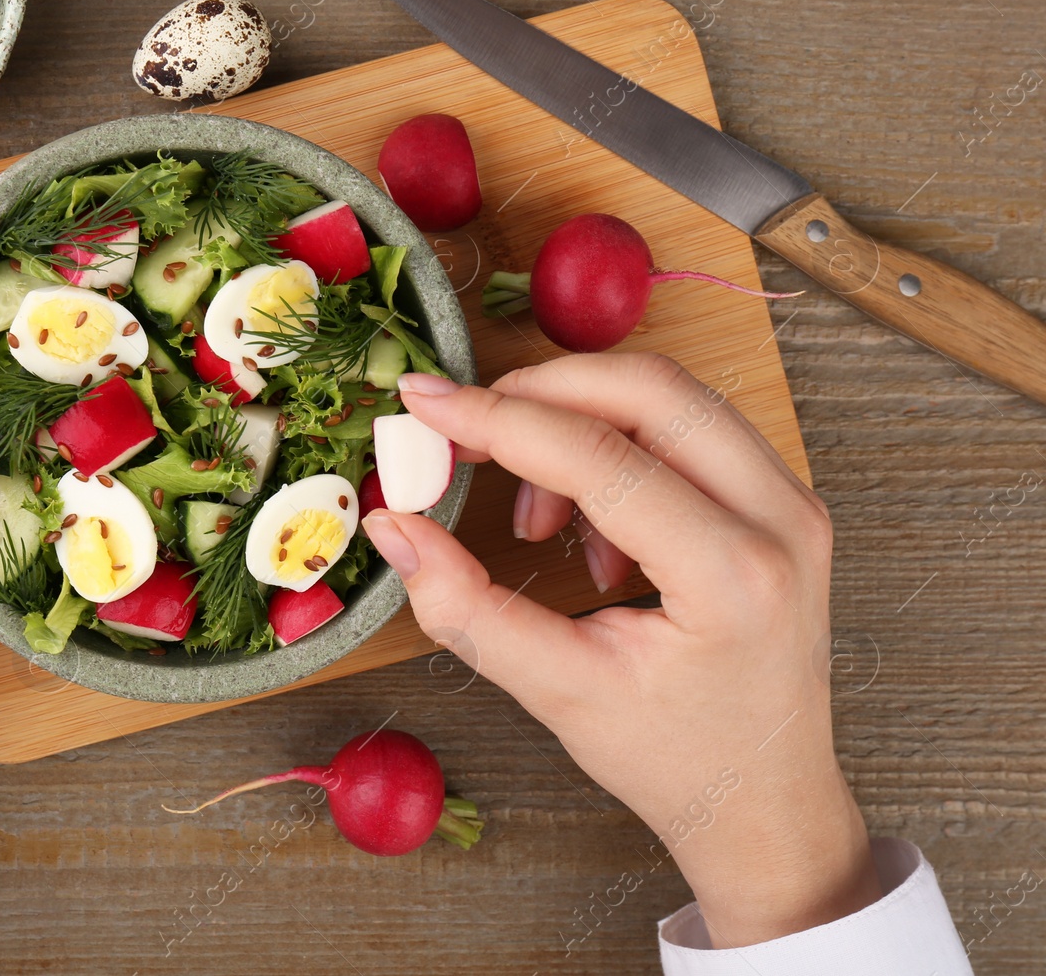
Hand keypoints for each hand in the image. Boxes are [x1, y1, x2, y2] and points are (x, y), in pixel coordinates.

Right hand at [362, 354, 879, 947]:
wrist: (767, 800)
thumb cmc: (676, 760)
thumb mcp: (559, 694)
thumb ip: (467, 610)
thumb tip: (394, 528)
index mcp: (734, 577)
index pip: (600, 457)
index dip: (497, 419)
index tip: (422, 402)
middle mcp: (782, 520)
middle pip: (648, 388)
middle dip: (538, 392)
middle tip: (462, 430)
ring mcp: (794, 500)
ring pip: (669, 395)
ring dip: (577, 422)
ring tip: (536, 520)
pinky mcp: (782, 496)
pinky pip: (687, 425)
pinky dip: (615, 445)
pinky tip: (588, 529)